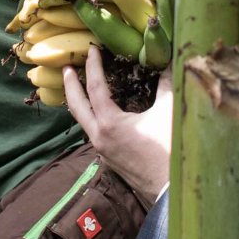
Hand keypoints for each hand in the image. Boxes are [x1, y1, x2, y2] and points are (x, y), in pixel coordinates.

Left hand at [62, 49, 172, 204]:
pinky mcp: (111, 161)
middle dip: (71, 85)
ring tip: (81, 89)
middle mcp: (99, 137)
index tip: (91, 49)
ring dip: (80, 103)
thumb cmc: (170, 149)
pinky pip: (96, 134)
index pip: (96, 87)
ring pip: (84, 122)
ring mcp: (103, 151)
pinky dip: (94, 119)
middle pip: (77, 106)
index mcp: (109, 123)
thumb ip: (167, 85)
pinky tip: (103, 115)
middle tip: (67, 68)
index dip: (93, 65)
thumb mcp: (169, 112)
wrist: (172, 190)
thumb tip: (168, 64)